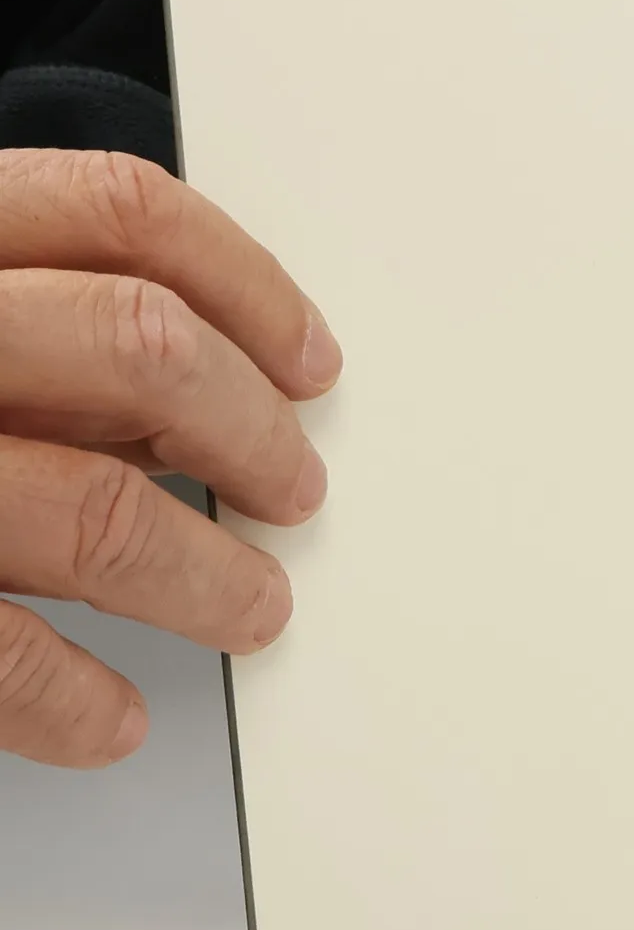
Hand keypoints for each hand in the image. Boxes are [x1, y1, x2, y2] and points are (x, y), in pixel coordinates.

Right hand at [0, 149, 338, 767]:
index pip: (115, 213)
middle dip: (249, 431)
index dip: (247, 285)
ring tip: (248, 608)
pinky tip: (111, 716)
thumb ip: (25, 320)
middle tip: (293, 489)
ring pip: (97, 513)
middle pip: (139, 348)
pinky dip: (76, 702)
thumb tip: (201, 388)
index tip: (309, 361)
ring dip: (208, 578)